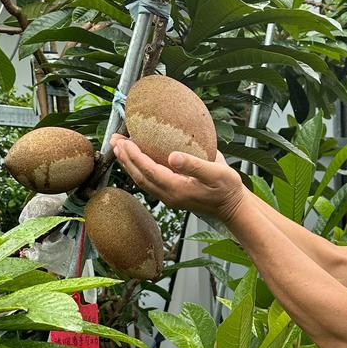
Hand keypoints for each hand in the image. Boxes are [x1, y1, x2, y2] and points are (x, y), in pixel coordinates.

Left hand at [111, 135, 245, 222]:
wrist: (233, 207)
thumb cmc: (228, 188)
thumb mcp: (216, 173)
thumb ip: (194, 165)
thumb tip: (173, 156)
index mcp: (177, 188)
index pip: (148, 170)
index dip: (134, 155)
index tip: (123, 140)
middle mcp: (168, 195)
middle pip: (139, 176)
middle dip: (125, 158)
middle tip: (113, 140)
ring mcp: (169, 197)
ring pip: (142, 180)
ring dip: (129, 164)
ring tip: (119, 148)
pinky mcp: (172, 195)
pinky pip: (149, 182)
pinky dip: (139, 169)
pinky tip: (137, 159)